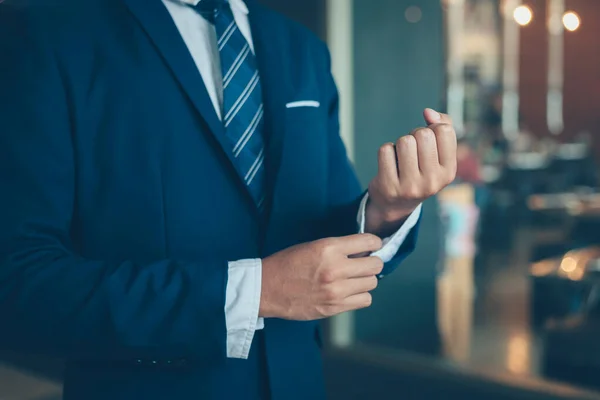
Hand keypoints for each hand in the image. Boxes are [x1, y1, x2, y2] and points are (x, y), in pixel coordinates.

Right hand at [259, 234, 383, 320]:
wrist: (266, 289)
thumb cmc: (287, 263)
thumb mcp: (312, 246)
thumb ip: (337, 248)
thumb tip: (361, 252)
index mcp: (329, 248)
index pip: (367, 242)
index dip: (374, 243)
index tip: (373, 245)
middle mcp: (336, 269)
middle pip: (375, 265)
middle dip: (372, 262)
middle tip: (364, 264)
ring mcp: (336, 291)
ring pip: (372, 284)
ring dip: (366, 280)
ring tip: (354, 279)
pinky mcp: (335, 307)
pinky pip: (364, 300)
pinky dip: (360, 295)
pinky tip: (350, 292)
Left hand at [366, 108, 456, 233]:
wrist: (396, 204)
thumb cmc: (420, 170)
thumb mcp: (438, 153)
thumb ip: (442, 125)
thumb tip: (428, 112)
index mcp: (449, 172)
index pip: (444, 131)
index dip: (432, 128)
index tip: (428, 141)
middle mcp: (432, 182)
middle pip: (423, 134)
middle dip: (414, 135)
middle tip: (412, 150)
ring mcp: (410, 187)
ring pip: (404, 141)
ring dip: (400, 143)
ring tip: (401, 157)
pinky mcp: (388, 186)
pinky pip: (385, 150)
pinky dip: (386, 151)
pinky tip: (389, 164)